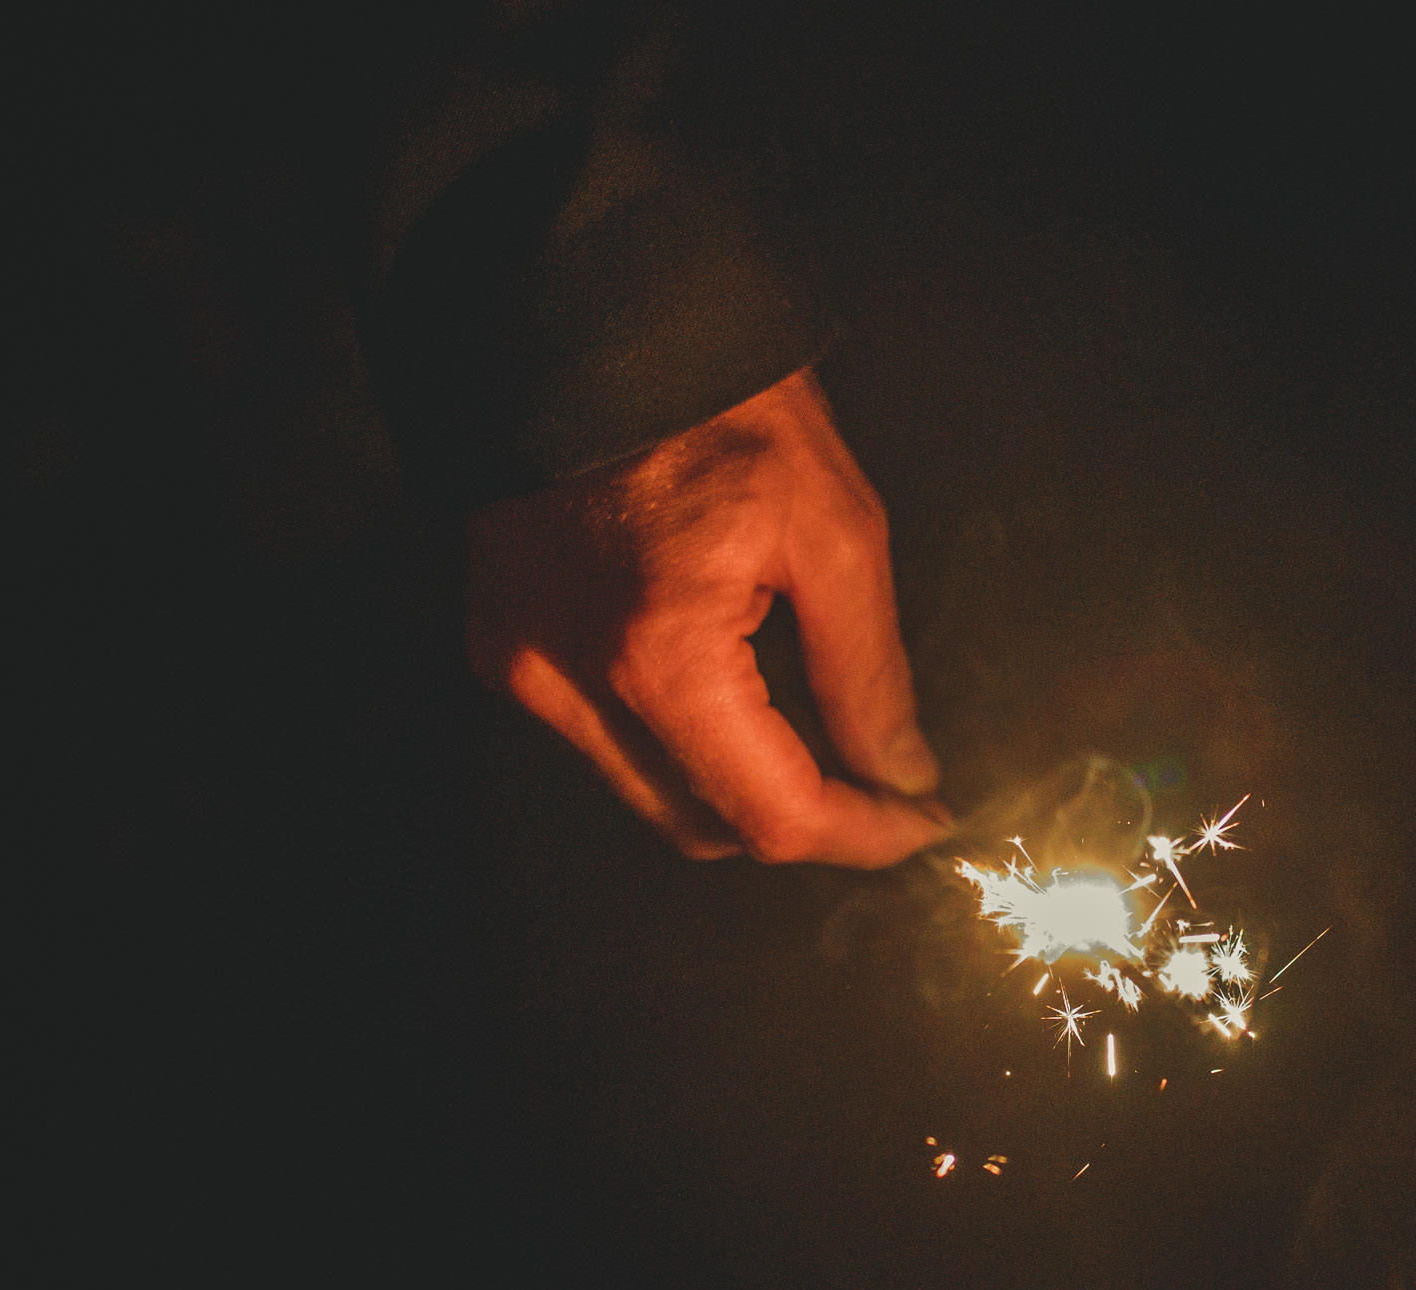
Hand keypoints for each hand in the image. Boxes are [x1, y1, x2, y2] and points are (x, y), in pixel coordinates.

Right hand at [467, 368, 948, 866]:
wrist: (593, 327)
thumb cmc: (720, 403)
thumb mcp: (832, 527)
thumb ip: (866, 673)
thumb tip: (900, 772)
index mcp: (660, 657)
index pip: (769, 815)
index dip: (858, 835)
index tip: (914, 819)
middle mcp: (571, 685)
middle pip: (700, 826)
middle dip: (793, 818)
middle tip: (870, 779)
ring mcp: (524, 672)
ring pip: (647, 793)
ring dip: (729, 781)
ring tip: (797, 725)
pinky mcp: (501, 649)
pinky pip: (599, 738)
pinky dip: (667, 735)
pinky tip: (715, 679)